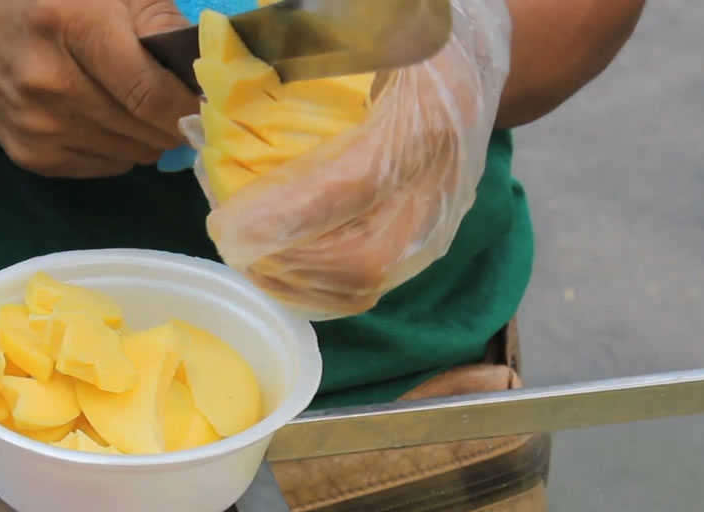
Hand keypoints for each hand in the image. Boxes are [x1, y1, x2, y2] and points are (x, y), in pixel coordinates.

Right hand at [0, 0, 199, 176]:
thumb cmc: (42, 0)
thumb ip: (159, 21)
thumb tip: (208, 67)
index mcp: (72, 25)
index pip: (152, 93)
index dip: (191, 104)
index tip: (211, 101)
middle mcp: (50, 82)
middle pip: (147, 128)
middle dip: (176, 120)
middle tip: (183, 102)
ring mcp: (38, 127)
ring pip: (133, 153)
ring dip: (148, 134)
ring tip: (138, 103)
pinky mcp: (31, 156)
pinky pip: (108, 165)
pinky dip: (120, 146)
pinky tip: (103, 116)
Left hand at [189, 0, 513, 316]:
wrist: (475, 62)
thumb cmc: (418, 34)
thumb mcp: (375, 19)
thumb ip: (308, 35)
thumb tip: (228, 50)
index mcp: (426, 120)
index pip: (354, 184)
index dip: (287, 213)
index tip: (228, 222)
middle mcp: (438, 182)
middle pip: (358, 255)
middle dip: (281, 260)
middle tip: (227, 239)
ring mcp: (436, 220)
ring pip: (362, 281)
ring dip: (292, 279)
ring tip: (243, 255)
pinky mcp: (424, 243)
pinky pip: (367, 287)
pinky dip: (314, 291)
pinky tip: (274, 272)